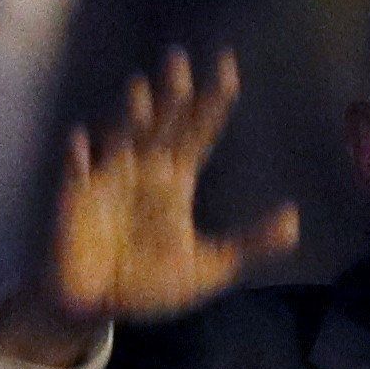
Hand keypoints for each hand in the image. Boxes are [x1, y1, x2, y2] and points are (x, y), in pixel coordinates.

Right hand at [0, 47, 301, 367]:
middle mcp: (143, 169)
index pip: (198, 132)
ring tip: (141, 90)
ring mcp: (107, 179)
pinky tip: (82, 143)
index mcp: (176, 179)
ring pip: (121, 139)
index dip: (212, 102)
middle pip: (162, 125)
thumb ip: (250, 242)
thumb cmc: (150, 282)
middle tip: (180, 61)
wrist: (99, 306)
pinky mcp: (75, 200)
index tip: (228, 69)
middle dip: (171, 96)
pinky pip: (75, 175)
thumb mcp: (210, 266)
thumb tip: (294, 220)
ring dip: (129, 116)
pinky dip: (78, 159)